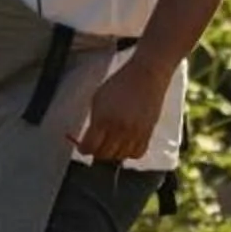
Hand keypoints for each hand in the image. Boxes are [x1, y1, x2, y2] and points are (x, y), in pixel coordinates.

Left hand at [75, 49, 170, 163]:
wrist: (146, 75)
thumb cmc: (120, 83)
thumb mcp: (98, 98)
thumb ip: (93, 120)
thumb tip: (89, 136)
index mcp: (103, 119)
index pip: (89, 146)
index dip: (83, 149)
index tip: (83, 148)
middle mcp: (119, 129)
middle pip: (103, 155)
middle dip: (97, 151)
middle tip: (96, 146)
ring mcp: (134, 133)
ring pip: (120, 156)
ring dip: (113, 153)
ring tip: (111, 144)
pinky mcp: (147, 133)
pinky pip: (137, 153)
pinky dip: (130, 152)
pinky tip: (126, 144)